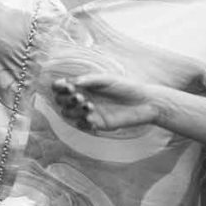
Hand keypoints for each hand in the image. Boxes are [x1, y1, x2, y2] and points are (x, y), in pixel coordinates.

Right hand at [53, 72, 172, 133]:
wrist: (146, 103)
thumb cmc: (127, 87)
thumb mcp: (108, 79)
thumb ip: (89, 80)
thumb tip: (71, 82)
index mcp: (84, 87)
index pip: (62, 87)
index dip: (59, 87)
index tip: (68, 86)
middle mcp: (83, 99)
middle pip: (61, 101)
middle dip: (66, 100)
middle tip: (80, 97)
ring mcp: (89, 112)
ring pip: (68, 114)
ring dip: (74, 111)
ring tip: (89, 106)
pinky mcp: (97, 124)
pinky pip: (81, 126)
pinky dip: (83, 123)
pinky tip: (92, 119)